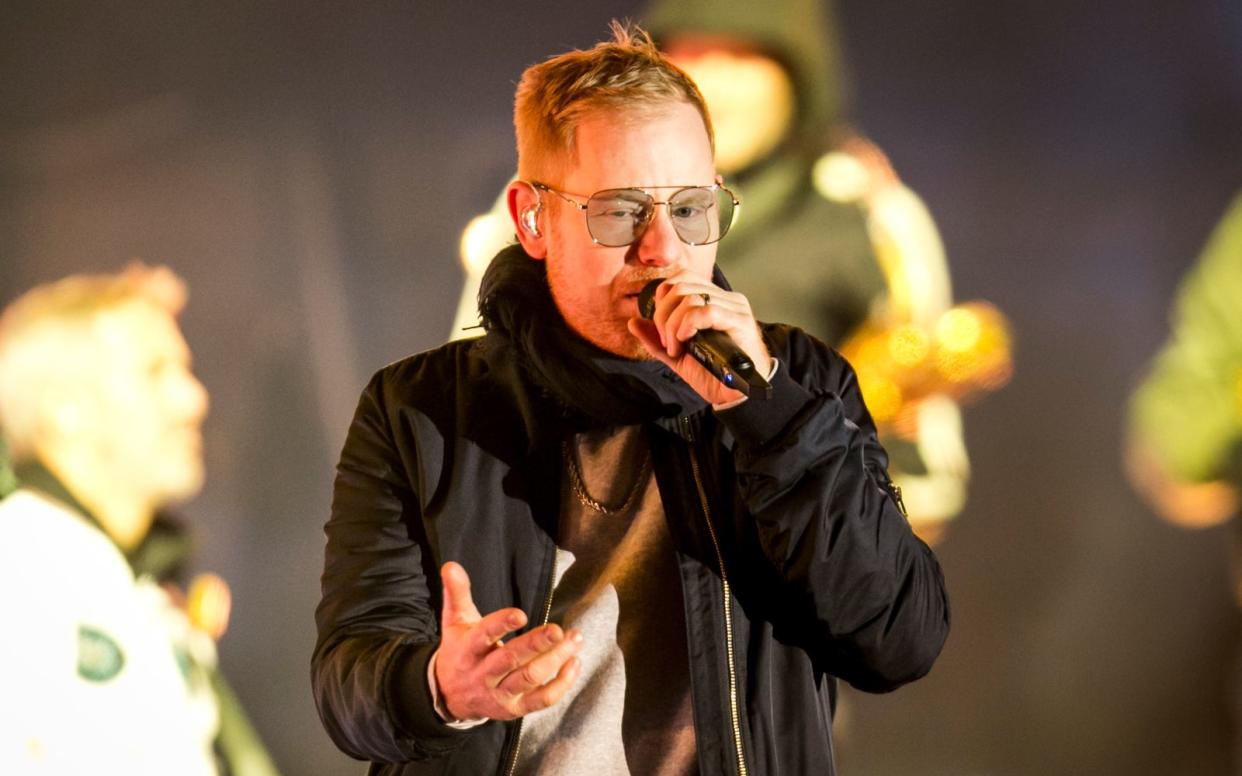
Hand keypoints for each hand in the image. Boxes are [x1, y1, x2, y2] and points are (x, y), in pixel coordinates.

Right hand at [434, 562, 581, 721]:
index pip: (483, 636)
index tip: (520, 614)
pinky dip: (561, 684)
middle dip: (536, 645)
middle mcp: (482, 674)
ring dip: (555, 659)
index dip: (501, 625)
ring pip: (530, 678)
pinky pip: (542, 700)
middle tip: (558, 630)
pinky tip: (575, 662)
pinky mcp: (514, 708)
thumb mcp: (454, 622)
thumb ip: (457, 593)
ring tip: (575, 638)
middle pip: (510, 660)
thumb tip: (451, 565)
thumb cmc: (459, 650)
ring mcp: (499, 693)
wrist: (450, 696)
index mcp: (468, 650)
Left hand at [628, 270, 771, 404]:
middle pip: (681, 285)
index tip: (662, 330)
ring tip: (677, 347)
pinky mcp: (740, 321)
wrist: (738, 396)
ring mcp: (734, 308)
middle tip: (668, 342)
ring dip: (673, 324)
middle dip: (663, 315)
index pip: (681, 278)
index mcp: (713, 300)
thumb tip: (633, 322)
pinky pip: (707, 311)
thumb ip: (656, 339)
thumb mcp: (677, 356)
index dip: (662, 299)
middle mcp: (726, 299)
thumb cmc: (713, 374)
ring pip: (691, 297)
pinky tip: (686, 341)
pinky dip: (688, 325)